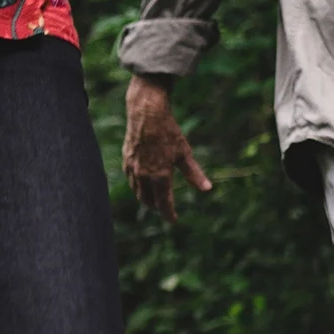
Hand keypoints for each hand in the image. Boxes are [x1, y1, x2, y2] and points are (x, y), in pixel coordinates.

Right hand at [123, 74, 212, 220]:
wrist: (146, 114)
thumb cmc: (168, 132)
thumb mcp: (185, 153)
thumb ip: (194, 174)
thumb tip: (207, 189)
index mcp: (160, 176)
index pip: (163, 204)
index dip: (169, 214)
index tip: (173, 220)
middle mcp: (144, 176)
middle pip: (148, 201)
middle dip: (157, 207)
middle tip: (164, 208)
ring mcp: (133, 168)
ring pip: (137, 192)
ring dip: (146, 198)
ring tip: (154, 197)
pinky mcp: (126, 160)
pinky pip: (131, 180)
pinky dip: (137, 186)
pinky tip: (142, 182)